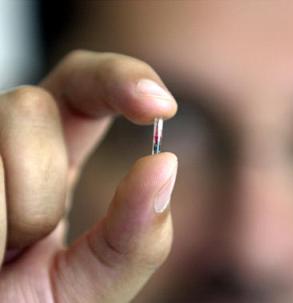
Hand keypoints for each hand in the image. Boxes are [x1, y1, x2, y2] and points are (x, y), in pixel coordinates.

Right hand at [0, 50, 177, 302]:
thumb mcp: (91, 284)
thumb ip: (135, 238)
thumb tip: (165, 166)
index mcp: (50, 161)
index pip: (84, 88)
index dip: (122, 79)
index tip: (162, 106)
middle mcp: (5, 148)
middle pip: (32, 104)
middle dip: (39, 183)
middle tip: (23, 245)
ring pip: (6, 122)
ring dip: (11, 212)